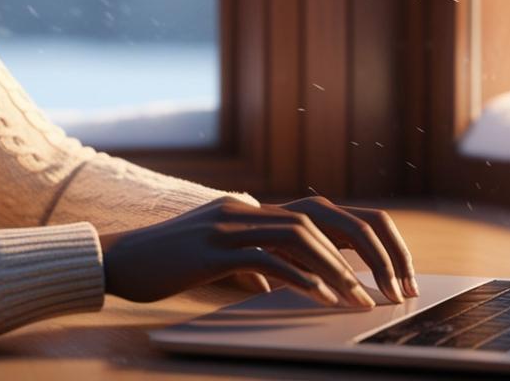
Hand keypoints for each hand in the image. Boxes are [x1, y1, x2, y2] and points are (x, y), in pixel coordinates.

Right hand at [98, 195, 417, 307]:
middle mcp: (247, 209)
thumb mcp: (218, 261)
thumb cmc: (165, 265)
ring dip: (338, 268)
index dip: (366, 239)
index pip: (326, 214)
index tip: (392, 275)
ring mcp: (229, 224)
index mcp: (254, 210)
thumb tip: (273, 284)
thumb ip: (249, 264)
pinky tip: (320, 300)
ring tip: (360, 300)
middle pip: (326, 216)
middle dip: (369, 250)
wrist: (115, 260)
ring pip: (301, 233)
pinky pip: (267, 258)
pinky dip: (299, 278)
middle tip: (394, 287)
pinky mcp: (212, 248)